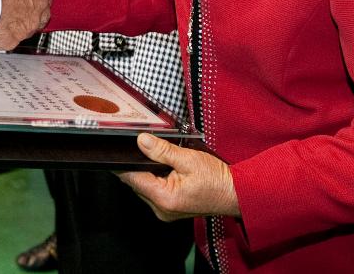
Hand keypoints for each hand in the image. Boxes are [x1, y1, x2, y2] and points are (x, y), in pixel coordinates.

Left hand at [118, 135, 240, 220]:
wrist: (236, 194)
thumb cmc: (217, 180)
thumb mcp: (188, 159)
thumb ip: (162, 150)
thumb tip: (141, 141)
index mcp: (164, 198)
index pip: (132, 179)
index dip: (124, 163)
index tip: (117, 151)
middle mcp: (162, 209)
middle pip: (137, 183)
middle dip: (138, 165)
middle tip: (144, 148)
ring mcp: (166, 211)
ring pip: (145, 187)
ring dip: (148, 172)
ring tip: (159, 158)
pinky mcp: (171, 209)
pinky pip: (155, 191)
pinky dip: (156, 179)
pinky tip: (166, 169)